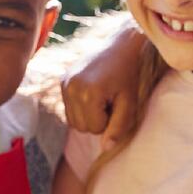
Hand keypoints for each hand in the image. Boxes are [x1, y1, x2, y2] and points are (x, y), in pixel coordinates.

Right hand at [61, 24, 144, 142]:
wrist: (121, 45)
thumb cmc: (130, 74)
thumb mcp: (130, 102)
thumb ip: (119, 127)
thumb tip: (105, 148)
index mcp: (88, 93)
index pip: (94, 129)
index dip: (109, 120)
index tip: (117, 102)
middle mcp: (71, 88)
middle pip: (81, 127)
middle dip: (98, 119)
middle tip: (112, 100)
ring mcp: (64, 83)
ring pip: (73, 120)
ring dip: (89, 115)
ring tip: (104, 97)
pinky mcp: (63, 80)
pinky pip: (69, 108)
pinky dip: (82, 107)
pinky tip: (95, 92)